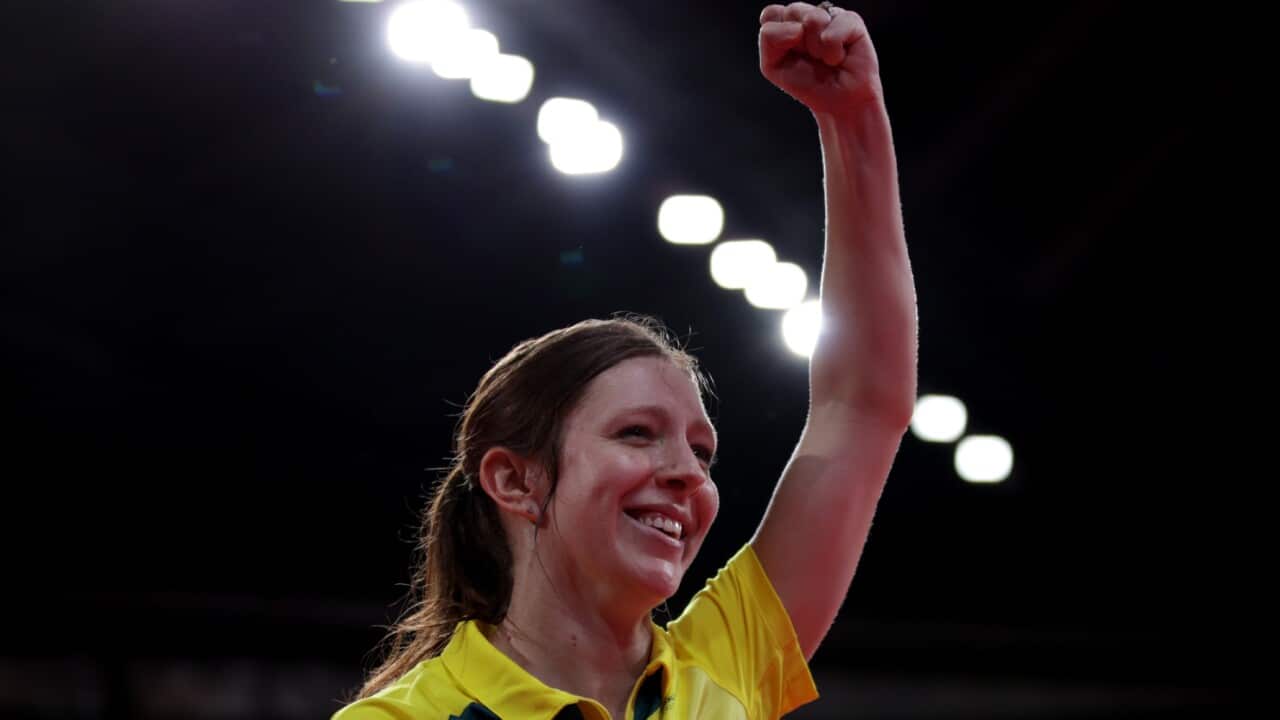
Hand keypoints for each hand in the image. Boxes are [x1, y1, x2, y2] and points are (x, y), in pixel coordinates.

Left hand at [758, 3, 882, 116]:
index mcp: (786, 22)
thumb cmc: (806, 83)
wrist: (837, 101)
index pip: (771, 13)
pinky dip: (833, 52)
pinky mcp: (851, 21)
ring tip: (824, 58)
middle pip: (792, 11)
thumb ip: (769, 38)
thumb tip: (798, 28)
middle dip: (797, 43)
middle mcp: (807, 15)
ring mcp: (829, 15)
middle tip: (809, 57)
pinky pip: (833, 32)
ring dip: (816, 48)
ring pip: (813, 18)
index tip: (787, 54)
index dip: (777, 35)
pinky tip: (839, 57)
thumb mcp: (772, 65)